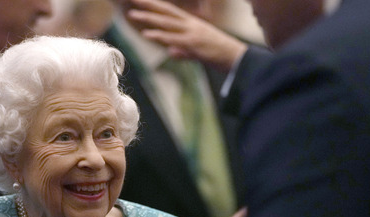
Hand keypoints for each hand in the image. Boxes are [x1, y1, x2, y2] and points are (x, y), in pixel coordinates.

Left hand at [126, 0, 247, 72]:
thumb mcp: (198, 51)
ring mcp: (191, 33)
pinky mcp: (193, 44)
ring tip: (133, 14)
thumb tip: (171, 52)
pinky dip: (159, 36)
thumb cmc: (219, 54)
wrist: (236, 58)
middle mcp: (191, 24)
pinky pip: (172, 38)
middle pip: (166, 12)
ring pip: (166, 23)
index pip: (171, 12)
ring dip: (149, 18)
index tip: (142, 0)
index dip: (156, 6)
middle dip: (149, 5)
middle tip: (133, 0)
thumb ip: (183, 51)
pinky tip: (146, 34)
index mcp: (192, 24)